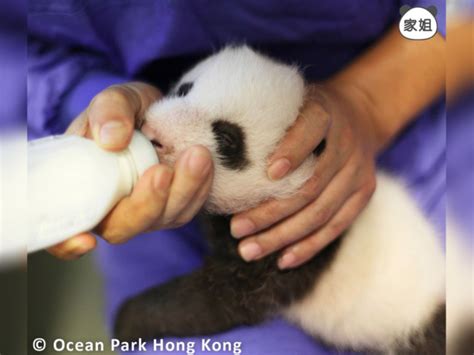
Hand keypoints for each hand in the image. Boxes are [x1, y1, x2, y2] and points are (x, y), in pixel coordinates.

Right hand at [48, 83, 212, 259]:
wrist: (156, 113)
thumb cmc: (126, 111)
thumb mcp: (115, 99)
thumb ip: (108, 110)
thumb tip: (111, 139)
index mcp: (81, 190)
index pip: (64, 230)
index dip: (67, 244)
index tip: (85, 241)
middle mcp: (112, 209)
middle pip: (125, 227)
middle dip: (148, 202)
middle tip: (163, 170)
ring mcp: (145, 211)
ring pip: (163, 219)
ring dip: (184, 191)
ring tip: (198, 155)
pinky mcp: (172, 206)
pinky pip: (187, 208)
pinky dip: (199, 188)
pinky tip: (206, 162)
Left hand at [231, 83, 377, 268]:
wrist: (358, 114)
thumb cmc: (306, 113)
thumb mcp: (291, 103)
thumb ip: (267, 123)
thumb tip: (218, 153)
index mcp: (325, 114)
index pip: (310, 132)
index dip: (291, 153)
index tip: (267, 175)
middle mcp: (347, 143)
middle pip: (310, 186)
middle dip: (271, 212)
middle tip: (237, 229)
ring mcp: (359, 171)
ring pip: (321, 212)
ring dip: (283, 236)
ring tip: (250, 249)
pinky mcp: (364, 193)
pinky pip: (337, 226)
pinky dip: (309, 246)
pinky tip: (283, 260)